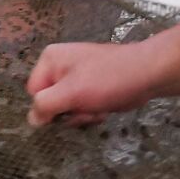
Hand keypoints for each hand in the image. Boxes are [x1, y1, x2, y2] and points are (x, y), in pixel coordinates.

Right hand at [26, 40, 167, 125]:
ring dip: (82, 113)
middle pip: (51, 100)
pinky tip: (104, 107)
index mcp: (50, 59)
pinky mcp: (92, 84)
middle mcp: (60, 64)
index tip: (67, 109)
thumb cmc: (107, 80)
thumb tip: (31, 119)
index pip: (34, 93)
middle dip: (68, 111)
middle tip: (86, 109)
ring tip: (98, 108)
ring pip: (67, 106)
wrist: (148, 73)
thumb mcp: (71, 93)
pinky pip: (81, 103)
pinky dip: (91, 110)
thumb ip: (45, 105)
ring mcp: (77, 73)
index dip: (49, 107)